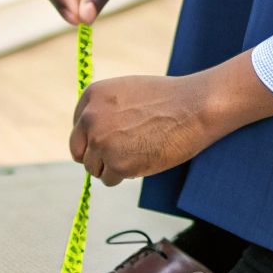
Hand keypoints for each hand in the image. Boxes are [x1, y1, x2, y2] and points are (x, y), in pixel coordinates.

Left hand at [69, 74, 215, 184]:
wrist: (194, 108)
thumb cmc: (167, 99)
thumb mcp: (126, 92)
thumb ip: (104, 110)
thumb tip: (91, 138)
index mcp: (92, 96)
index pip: (78, 129)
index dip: (94, 138)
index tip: (112, 140)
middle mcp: (90, 119)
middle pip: (79, 152)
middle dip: (97, 156)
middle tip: (120, 155)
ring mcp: (102, 143)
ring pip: (94, 169)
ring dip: (112, 167)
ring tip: (138, 154)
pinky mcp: (117, 164)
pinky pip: (110, 180)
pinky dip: (125, 176)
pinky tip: (143, 161)